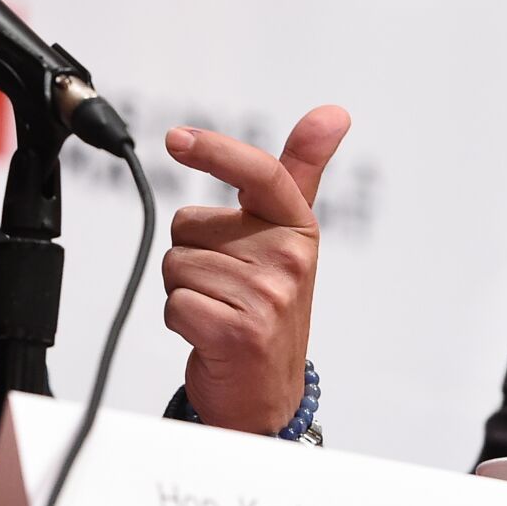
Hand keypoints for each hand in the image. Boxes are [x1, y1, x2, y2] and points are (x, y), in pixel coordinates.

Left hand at [160, 107, 349, 434]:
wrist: (266, 393)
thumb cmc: (267, 306)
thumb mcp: (286, 237)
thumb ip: (300, 173)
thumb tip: (333, 112)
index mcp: (298, 229)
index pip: (261, 174)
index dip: (218, 151)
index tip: (176, 138)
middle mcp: (289, 259)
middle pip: (189, 225)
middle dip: (193, 255)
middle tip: (225, 287)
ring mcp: (267, 296)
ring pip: (176, 263)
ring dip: (185, 289)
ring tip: (220, 310)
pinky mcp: (238, 331)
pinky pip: (173, 301)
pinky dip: (179, 320)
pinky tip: (210, 334)